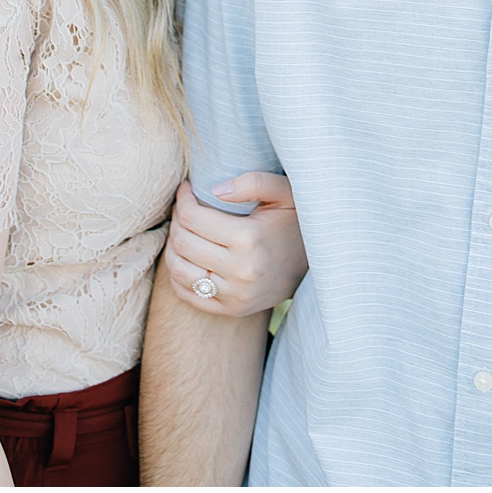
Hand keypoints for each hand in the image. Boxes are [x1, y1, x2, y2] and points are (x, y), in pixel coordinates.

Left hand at [164, 172, 307, 317]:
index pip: (193, 219)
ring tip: (184, 230)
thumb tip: (214, 190)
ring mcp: (234, 295)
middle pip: (183, 242)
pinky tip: (188, 255)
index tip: (186, 189)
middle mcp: (240, 271)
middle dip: (177, 220)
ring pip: (178, 269)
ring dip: (173, 246)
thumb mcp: (285, 193)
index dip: (183, 200)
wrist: (317, 265)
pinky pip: (187, 293)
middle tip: (185, 208)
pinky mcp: (230, 310)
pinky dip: (178, 273)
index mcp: (250, 239)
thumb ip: (254, 182)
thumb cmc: (296, 222)